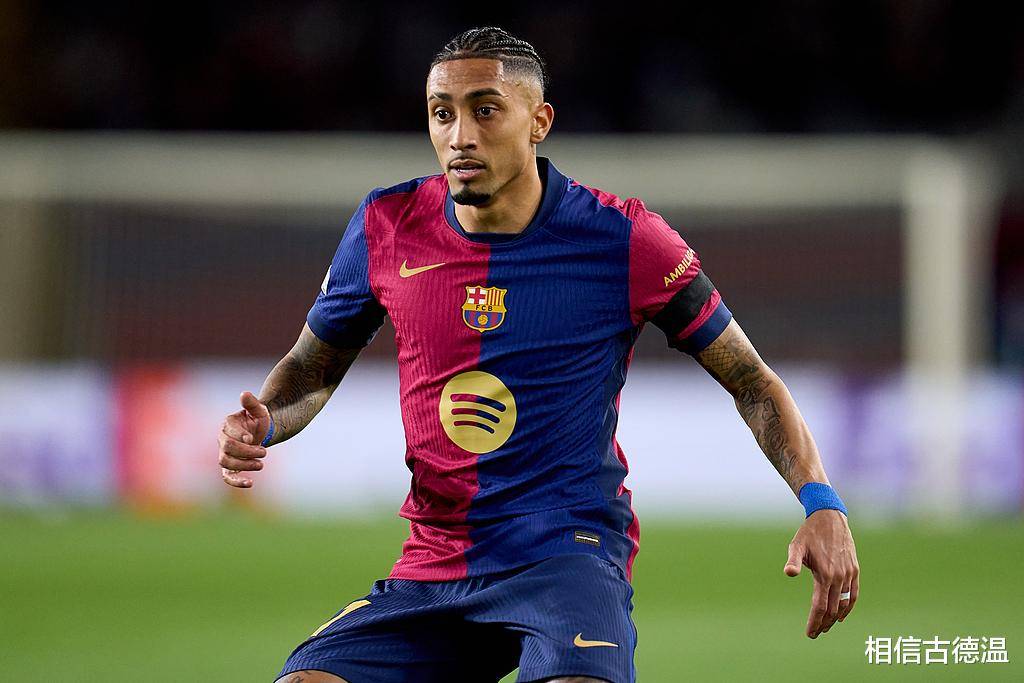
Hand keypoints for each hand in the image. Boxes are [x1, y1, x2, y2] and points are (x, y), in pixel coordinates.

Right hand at [218, 391, 271, 487]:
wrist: (260, 432)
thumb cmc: (258, 420)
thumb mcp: (259, 410)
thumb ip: (252, 403)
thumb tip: (245, 393)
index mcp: (228, 424)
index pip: (229, 431)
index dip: (240, 436)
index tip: (251, 439)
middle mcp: (223, 439)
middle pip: (228, 448)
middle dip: (246, 451)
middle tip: (264, 452)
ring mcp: (225, 453)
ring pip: (226, 462)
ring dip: (244, 464)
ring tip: (261, 464)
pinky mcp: (230, 466)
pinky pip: (227, 477)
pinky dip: (236, 482)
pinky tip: (250, 484)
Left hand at [784, 509, 859, 637]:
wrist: (830, 518)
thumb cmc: (809, 533)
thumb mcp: (797, 545)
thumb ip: (793, 561)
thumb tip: (789, 573)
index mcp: (825, 574)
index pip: (820, 606)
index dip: (815, 621)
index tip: (809, 633)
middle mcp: (839, 577)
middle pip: (832, 609)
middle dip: (823, 623)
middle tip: (815, 633)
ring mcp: (849, 574)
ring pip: (844, 603)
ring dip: (835, 617)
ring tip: (826, 626)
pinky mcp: (855, 570)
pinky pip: (854, 594)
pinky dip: (849, 607)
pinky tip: (841, 615)